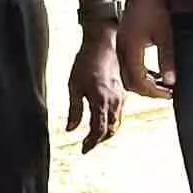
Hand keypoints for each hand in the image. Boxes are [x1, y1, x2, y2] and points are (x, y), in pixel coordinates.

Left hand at [66, 21, 124, 151]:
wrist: (103, 43)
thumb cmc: (86, 62)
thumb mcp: (74, 86)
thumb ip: (74, 110)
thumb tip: (70, 129)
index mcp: (101, 101)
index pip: (98, 130)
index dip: (91, 143)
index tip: (83, 150)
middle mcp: (114, 101)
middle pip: (110, 130)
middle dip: (99, 141)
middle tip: (88, 146)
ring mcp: (120, 97)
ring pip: (117, 123)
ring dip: (107, 133)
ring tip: (95, 138)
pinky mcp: (122, 92)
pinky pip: (119, 113)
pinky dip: (112, 122)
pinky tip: (104, 122)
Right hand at [118, 0, 176, 98]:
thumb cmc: (155, 7)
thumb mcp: (165, 34)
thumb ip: (167, 59)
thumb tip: (172, 81)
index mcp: (131, 49)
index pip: (139, 82)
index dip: (154, 92)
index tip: (170, 94)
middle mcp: (121, 50)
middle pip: (130, 83)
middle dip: (148, 91)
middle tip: (167, 93)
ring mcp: (120, 46)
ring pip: (128, 75)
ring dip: (144, 83)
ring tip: (163, 85)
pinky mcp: (123, 42)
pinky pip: (128, 66)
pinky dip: (141, 73)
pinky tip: (156, 73)